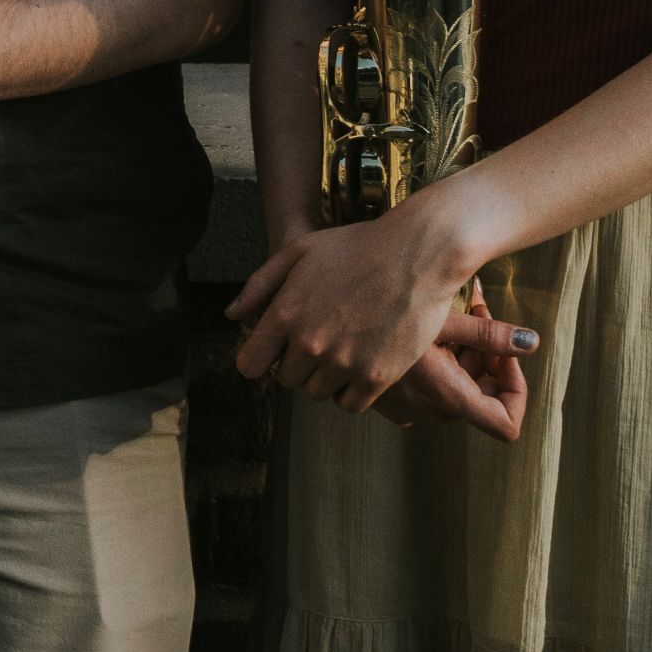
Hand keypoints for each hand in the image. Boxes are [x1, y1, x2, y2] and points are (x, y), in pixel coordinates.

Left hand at [226, 204, 539, 413]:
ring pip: (317, 393)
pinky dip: (353, 391)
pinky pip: (349, 405)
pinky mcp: (376, 377)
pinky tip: (362, 364)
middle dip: (298, 363)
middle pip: (286, 380)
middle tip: (322, 339)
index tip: (276, 351)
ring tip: (346, 346)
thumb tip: (232, 316)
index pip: (249, 365)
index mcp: (285, 314)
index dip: (261, 358)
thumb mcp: (299, 250)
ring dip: (326, 377)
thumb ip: (260, 284)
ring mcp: (343, 363)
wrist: (418, 253)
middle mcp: (309, 343)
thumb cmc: (357, 246)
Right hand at [365, 315, 534, 442]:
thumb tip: (534, 342)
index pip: (506, 425)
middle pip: (482, 398)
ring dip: (463, 358)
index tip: (505, 353)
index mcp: (448, 397)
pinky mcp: (390, 403)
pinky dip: (438, 365)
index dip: (516, 391)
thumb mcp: (442, 318)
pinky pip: (430, 391)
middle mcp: (431, 412)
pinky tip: (422, 330)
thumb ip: (491, 335)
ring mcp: (409, 411)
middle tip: (476, 312)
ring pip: (457, 392)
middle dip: (487, 358)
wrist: (325, 324)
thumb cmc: (387, 312)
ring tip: (447, 315)